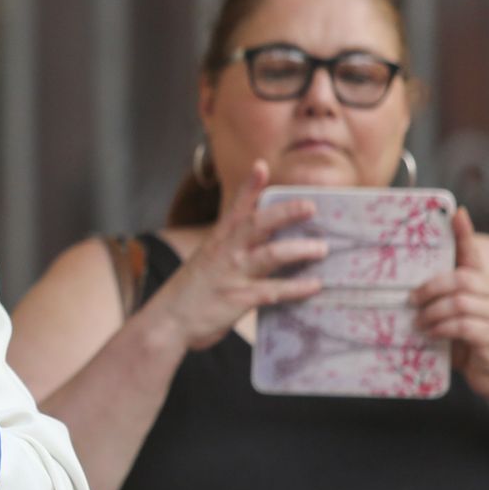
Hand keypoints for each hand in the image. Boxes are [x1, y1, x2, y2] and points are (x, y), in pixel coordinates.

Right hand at [148, 161, 327, 349]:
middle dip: (285, 212)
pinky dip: (296, 288)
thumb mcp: (206, 264)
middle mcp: (225, 253)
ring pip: (271, 255)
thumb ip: (232, 253)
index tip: (262, 167)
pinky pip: (273, 290)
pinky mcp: (238, 299)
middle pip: (258, 223)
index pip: (235, 208)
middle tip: (311, 207)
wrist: (166, 322)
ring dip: (300, 249)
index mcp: (216, 242)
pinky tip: (315, 286)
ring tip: (322, 248)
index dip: (249, 187)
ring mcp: (232, 275)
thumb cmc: (189, 295)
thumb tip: (264, 246)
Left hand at [411, 207, 488, 397]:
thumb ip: (441, 298)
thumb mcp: (452, 317)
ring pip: (461, 302)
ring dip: (432, 311)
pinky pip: (465, 327)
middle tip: (412, 299)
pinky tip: (431, 333)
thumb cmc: (467, 343)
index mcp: (484, 287)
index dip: (466, 234)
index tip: (456, 214)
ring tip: (419, 322)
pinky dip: (442, 328)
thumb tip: (408, 287)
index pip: (475, 255)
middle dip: (431, 286)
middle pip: (464, 278)